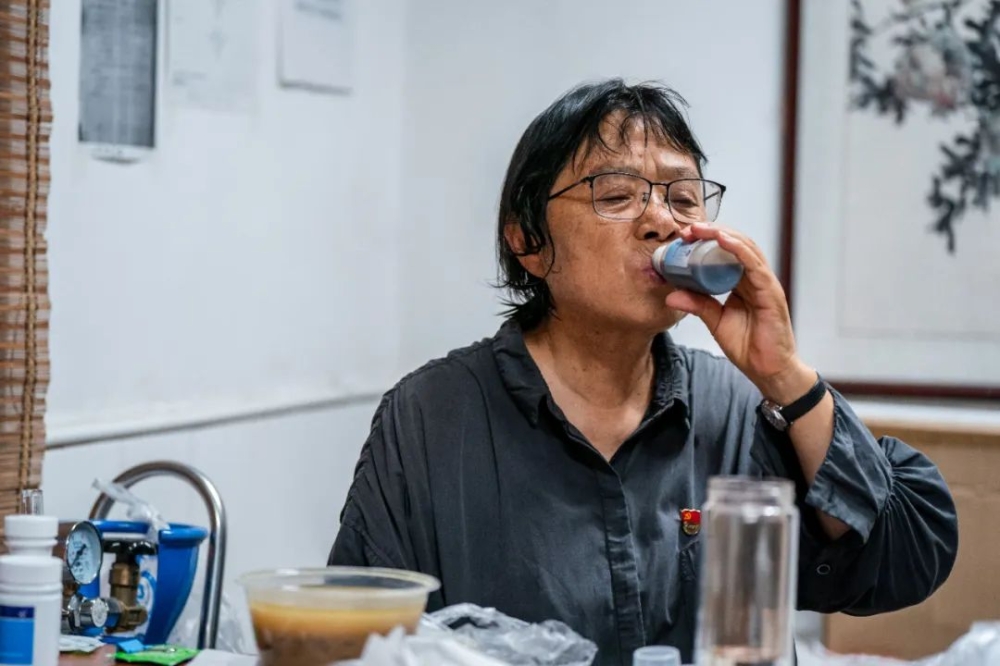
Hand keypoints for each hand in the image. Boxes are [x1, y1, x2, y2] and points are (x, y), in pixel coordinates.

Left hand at [665, 223, 815, 402]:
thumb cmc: (749, 346)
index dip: (707, 241)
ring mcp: (765, 284)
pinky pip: (754, 265)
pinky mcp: (771, 293)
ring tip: (700, 229)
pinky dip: (739, 250)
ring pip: (746, 249)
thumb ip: (698, 306)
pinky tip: (723, 241)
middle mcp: (756, 279)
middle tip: (688, 229)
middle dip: (712, 233)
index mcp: (744, 283)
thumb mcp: (716, 322)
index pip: (727, 253)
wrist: (769, 371)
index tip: (684, 237)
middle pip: (737, 245)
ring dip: (723, 235)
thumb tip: (671, 295)